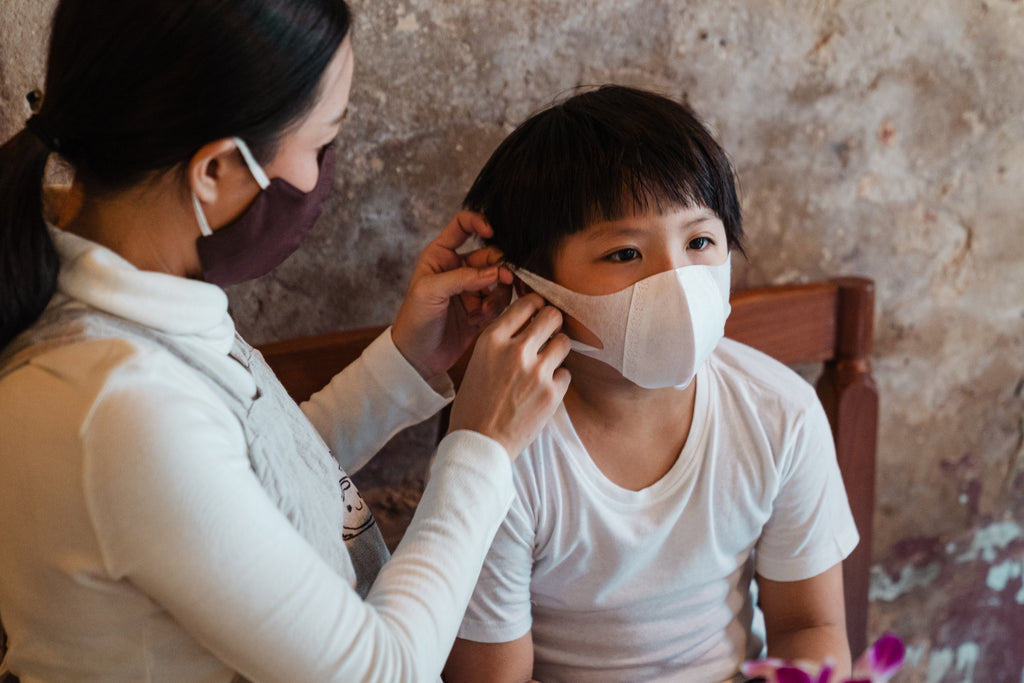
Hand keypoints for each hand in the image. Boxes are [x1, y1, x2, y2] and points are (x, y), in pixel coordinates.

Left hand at [392, 211, 513, 378]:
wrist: (417, 357)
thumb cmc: (414, 320)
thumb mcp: (430, 292)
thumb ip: (462, 277)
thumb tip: (495, 272)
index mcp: (441, 255)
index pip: (462, 224)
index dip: (479, 222)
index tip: (492, 231)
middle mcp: (458, 268)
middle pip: (490, 254)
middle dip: (499, 267)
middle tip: (503, 280)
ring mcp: (472, 289)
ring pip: (499, 278)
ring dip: (498, 292)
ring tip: (484, 310)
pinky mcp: (481, 309)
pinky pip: (500, 300)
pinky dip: (497, 308)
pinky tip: (481, 319)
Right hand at [448, 293, 571, 458]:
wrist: (479, 443)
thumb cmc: (474, 404)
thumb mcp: (478, 361)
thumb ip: (500, 340)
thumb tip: (526, 322)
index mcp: (492, 339)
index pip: (526, 304)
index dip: (536, 306)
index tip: (538, 312)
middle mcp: (515, 350)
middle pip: (551, 316)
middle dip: (553, 322)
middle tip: (550, 332)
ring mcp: (537, 371)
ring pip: (563, 342)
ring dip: (557, 350)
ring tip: (547, 363)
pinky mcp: (552, 393)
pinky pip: (566, 373)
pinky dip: (558, 380)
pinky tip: (543, 390)